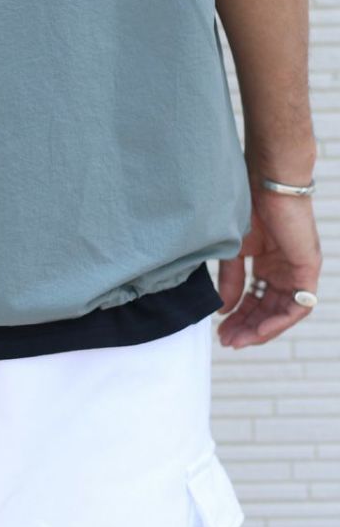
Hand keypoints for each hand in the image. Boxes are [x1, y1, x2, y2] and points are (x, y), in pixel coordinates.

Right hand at [216, 186, 321, 347]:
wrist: (265, 185)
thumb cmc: (247, 208)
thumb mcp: (233, 253)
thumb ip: (230, 281)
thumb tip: (223, 309)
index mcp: (269, 264)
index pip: (256, 300)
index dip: (239, 318)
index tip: (220, 330)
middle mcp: (286, 270)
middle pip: (269, 309)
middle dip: (247, 328)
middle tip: (227, 341)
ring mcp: (298, 270)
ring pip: (284, 312)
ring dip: (262, 330)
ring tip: (240, 339)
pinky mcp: (308, 268)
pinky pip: (299, 305)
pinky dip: (280, 321)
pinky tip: (260, 329)